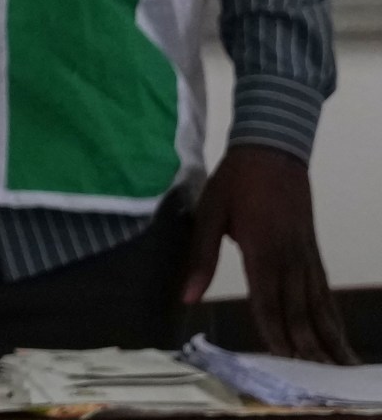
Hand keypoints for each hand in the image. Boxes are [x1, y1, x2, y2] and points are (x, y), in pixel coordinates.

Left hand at [182, 145, 355, 361]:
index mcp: (262, 250)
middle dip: (307, 345)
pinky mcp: (313, 250)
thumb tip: (187, 297)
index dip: (275, 332)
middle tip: (319, 377)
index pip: (268, 301)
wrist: (272, 149)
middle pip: (299, 310)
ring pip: (318, 304)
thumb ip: (201, 258)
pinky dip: (332, 314)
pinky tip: (337, 333)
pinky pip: (324, 289)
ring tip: (339, 366)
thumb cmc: (235, 180)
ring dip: (327, 336)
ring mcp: (306, 255)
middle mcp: (290, 258)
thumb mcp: (209, 214)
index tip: (283, 360)